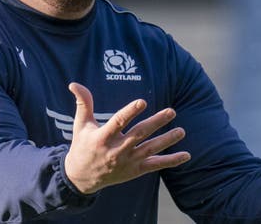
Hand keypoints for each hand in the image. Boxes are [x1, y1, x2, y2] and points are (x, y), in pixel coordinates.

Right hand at [64, 82, 190, 193]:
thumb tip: (74, 83)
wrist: (81, 177)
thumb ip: (83, 103)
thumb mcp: (80, 124)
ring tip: (181, 131)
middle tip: (171, 111)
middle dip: (156, 123)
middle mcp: (116, 150)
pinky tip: (186, 154)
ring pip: (150, 149)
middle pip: (139, 134)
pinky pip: (155, 165)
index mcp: (103, 137)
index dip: (130, 112)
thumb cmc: (82, 145)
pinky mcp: (135, 170)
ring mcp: (127, 161)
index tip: (142, 102)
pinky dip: (171, 161)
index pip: (118, 122)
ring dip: (167, 140)